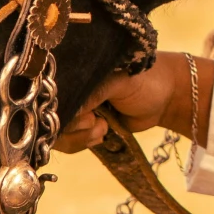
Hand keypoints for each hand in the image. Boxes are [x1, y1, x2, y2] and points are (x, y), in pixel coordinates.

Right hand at [54, 52, 213, 153]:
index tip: (86, 115)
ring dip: (81, 137)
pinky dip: (83, 143)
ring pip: (58, 135)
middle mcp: (68, 89)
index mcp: (74, 70)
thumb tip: (63, 112)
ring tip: (104, 127)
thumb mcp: (118, 82)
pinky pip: (69, 143)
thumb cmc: (145, 81)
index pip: (49, 93)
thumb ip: (91, 94)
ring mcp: (73, 109)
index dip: (59, 110)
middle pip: (47, 118)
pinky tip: (103, 133)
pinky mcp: (81, 127)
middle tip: (96, 121)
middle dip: (72, 128)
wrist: (166, 99)